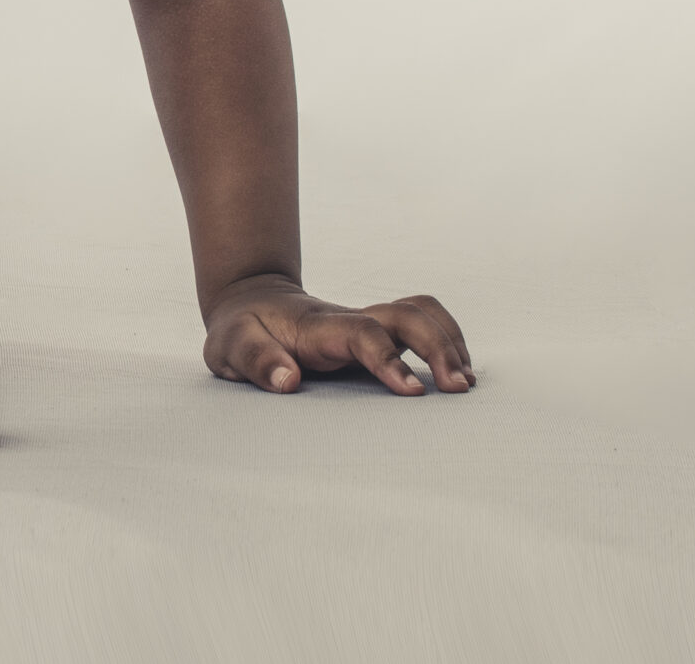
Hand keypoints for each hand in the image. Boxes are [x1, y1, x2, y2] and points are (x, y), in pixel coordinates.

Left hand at [204, 275, 472, 394]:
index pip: (363, 333)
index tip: (414, 392)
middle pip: (406, 315)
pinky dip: (445, 340)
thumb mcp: (230, 347)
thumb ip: (256, 361)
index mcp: (317, 327)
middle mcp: (349, 320)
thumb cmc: (241, 332)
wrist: (250, 302)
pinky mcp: (376, 333)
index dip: (390, 359)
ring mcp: (366, 324)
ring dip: (449, 340)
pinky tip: (456, 371)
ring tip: (465, 383)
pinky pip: (421, 323)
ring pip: (419, 313)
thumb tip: (288, 381)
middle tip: (458, 389)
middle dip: (438, 346)